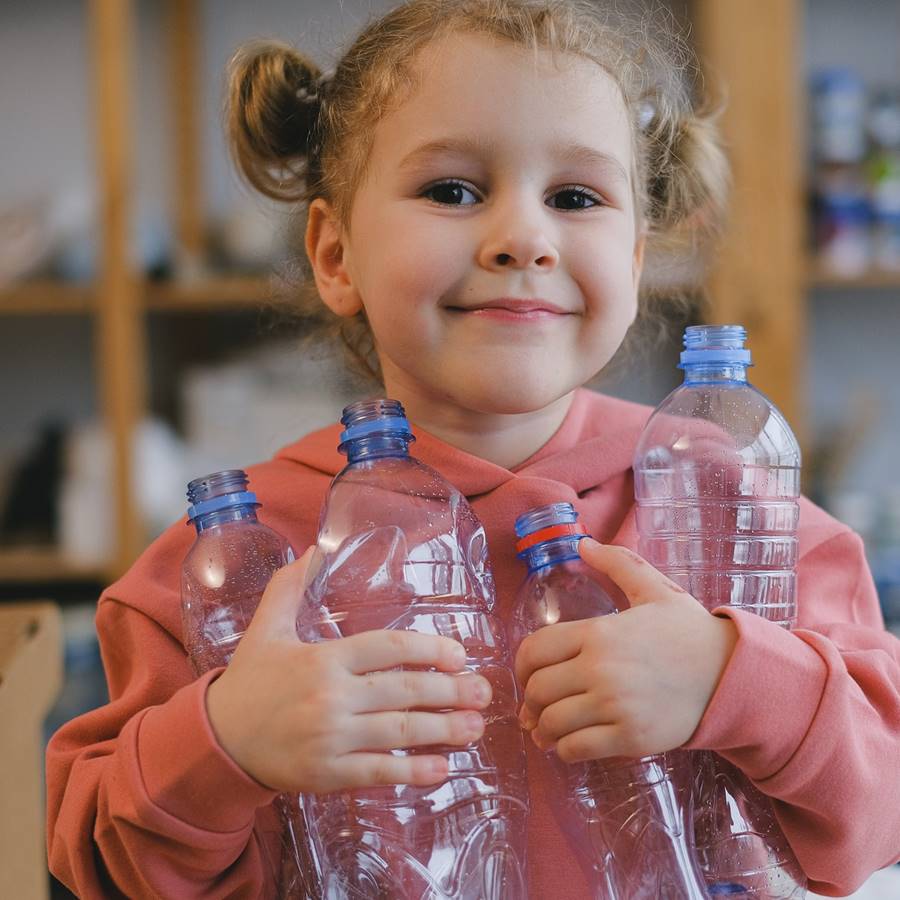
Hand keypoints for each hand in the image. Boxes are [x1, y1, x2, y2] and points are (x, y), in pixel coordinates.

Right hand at [206, 548, 492, 793]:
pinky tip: (442, 767)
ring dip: (443, 730)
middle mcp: (331, 697)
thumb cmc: (249, 681)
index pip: (388, 649)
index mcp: (323, 659)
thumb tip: (314, 549)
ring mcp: (331, 738)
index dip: (429, 650)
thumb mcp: (265, 628)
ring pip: (398, 732)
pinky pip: (378, 772)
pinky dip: (412, 771)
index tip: (459, 655)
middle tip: (483, 691)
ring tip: (475, 726)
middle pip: (403, 691)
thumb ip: (290, 587)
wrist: (218, 741)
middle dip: (450, 691)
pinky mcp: (327, 774)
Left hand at [515, 538, 737, 762]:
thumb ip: (616, 563)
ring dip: (544, 727)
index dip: (521, 666)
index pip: (533, 651)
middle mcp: (601, 669)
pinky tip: (570, 742)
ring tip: (547, 727)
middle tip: (537, 704)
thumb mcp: (654, 588)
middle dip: (532, 699)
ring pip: (552, 723)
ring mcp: (615, 706)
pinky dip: (565, 749)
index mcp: (598, 633)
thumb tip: (582, 543)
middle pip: (538, 691)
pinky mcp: (630, 738)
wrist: (733, 674)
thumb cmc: (689, 631)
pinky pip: (577, 749)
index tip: (527, 674)